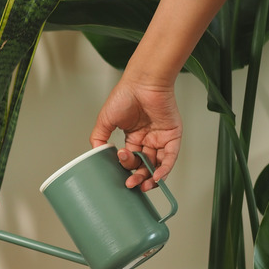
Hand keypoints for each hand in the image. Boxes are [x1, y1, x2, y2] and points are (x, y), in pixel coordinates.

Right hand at [90, 75, 182, 191]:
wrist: (142, 83)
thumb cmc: (124, 95)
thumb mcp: (105, 120)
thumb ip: (98, 138)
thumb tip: (96, 154)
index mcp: (133, 136)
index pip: (130, 158)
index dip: (125, 165)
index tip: (119, 166)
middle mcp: (148, 138)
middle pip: (144, 164)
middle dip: (137, 176)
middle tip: (131, 183)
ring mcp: (161, 137)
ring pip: (158, 164)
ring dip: (152, 177)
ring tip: (144, 185)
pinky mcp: (173, 135)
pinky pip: (170, 157)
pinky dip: (165, 169)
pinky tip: (156, 177)